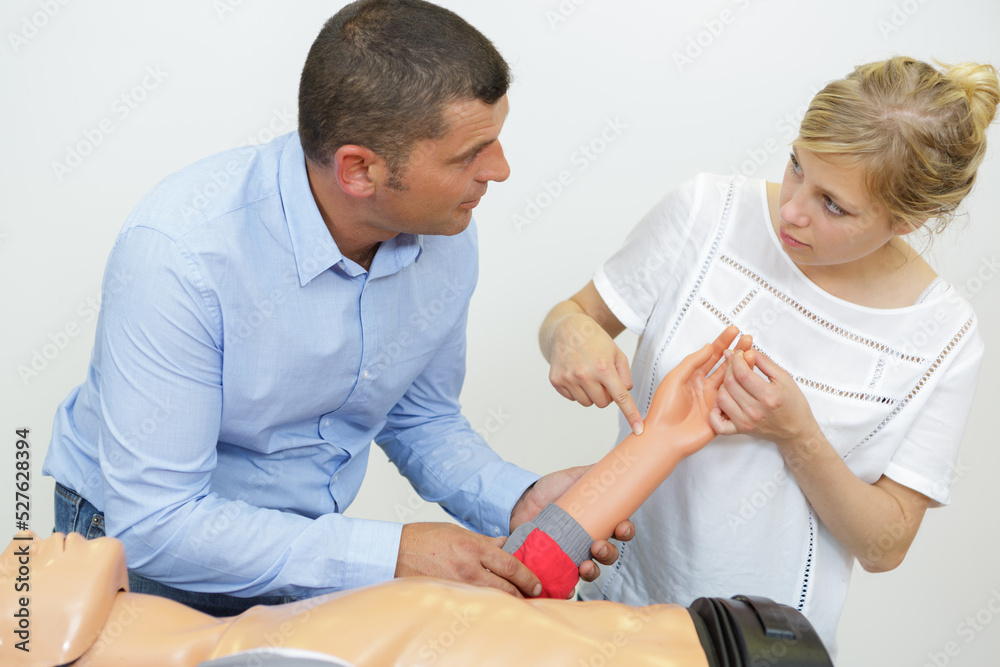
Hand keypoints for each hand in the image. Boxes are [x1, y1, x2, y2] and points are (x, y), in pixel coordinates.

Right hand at [395, 522, 541, 597]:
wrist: (394, 552)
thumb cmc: (423, 538)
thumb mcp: (457, 531)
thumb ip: (484, 540)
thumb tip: (504, 543)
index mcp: (473, 547)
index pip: (510, 564)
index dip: (528, 576)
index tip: (537, 584)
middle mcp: (469, 567)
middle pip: (506, 586)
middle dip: (523, 593)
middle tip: (533, 595)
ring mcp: (458, 584)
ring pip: (493, 598)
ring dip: (508, 601)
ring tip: (518, 601)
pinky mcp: (449, 595)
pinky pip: (474, 602)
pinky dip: (487, 604)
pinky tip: (493, 604)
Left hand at [510, 467, 634, 581]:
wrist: (519, 502)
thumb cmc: (548, 491)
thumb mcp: (572, 477)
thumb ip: (593, 472)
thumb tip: (614, 462)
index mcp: (598, 521)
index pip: (620, 531)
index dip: (626, 532)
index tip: (622, 527)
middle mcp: (588, 541)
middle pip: (608, 555)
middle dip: (608, 554)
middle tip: (598, 546)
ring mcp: (572, 555)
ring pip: (591, 571)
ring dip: (592, 571)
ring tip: (585, 565)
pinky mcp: (554, 566)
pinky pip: (565, 582)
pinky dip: (568, 587)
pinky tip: (567, 587)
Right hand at [547, 314, 643, 435]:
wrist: (568, 328)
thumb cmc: (596, 340)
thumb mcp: (617, 353)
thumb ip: (625, 376)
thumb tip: (624, 395)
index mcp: (603, 367)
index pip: (620, 397)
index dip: (631, 414)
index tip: (638, 430)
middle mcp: (584, 374)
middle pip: (603, 403)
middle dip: (606, 394)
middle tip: (602, 377)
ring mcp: (568, 378)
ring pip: (587, 403)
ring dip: (591, 393)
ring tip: (588, 374)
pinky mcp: (556, 381)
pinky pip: (573, 398)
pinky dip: (577, 390)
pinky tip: (576, 374)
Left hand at [643, 326, 752, 457]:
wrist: (665, 437)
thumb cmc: (664, 408)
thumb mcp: (675, 379)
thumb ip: (692, 362)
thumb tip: (709, 346)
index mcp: (692, 377)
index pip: (710, 356)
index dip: (722, 342)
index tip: (734, 331)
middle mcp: (705, 387)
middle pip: (724, 366)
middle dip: (736, 351)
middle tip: (748, 339)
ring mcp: (714, 400)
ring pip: (732, 380)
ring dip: (742, 366)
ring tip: (752, 352)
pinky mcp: (721, 414)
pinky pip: (735, 399)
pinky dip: (744, 387)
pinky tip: (752, 375)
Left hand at [710, 347, 820, 448]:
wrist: (797, 430)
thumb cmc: (793, 404)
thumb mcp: (784, 378)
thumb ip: (764, 362)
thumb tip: (747, 351)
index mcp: (768, 396)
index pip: (742, 373)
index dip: (736, 360)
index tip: (737, 354)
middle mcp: (755, 411)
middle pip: (730, 384)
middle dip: (729, 368)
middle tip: (733, 362)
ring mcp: (746, 422)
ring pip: (722, 398)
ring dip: (723, 385)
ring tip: (731, 380)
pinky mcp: (741, 430)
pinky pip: (718, 423)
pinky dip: (715, 412)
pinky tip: (721, 402)